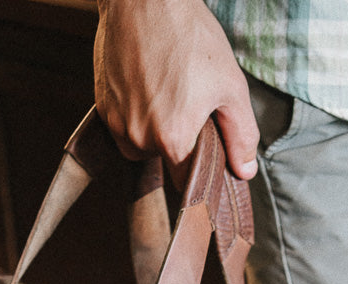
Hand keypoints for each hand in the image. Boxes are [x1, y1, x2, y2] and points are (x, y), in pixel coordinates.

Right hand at [94, 0, 259, 183]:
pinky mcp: (103, 108)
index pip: (188, 182)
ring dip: (156, 132)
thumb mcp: (230, 86)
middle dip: (180, 144)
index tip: (209, 153)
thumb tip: (244, 171)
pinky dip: (138, 116)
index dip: (202, 170)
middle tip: (192, 107)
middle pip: (165, 163)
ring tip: (169, 94)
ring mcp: (117, 124)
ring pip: (142, 147)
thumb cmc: (190, 36)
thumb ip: (241, 135)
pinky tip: (149, 87)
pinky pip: (124, 128)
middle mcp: (138, 139)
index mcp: (172, 141)